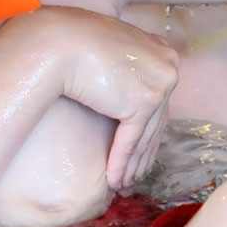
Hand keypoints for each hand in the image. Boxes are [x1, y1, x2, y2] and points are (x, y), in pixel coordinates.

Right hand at [54, 12, 179, 189]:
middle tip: (134, 175)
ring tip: (122, 183)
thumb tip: (124, 94)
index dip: (149, 130)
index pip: (160, 100)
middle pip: (157, 120)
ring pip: (146, 136)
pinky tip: (112, 180)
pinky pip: (131, 141)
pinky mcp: (143, 103)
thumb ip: (125, 71)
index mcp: (162, 51)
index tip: (141, 151)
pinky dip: (120, 163)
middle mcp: (167, 67)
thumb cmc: (75, 44)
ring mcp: (159, 85)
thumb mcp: (111, 54)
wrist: (59, 43)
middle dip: (144, 152)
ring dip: (132, 164)